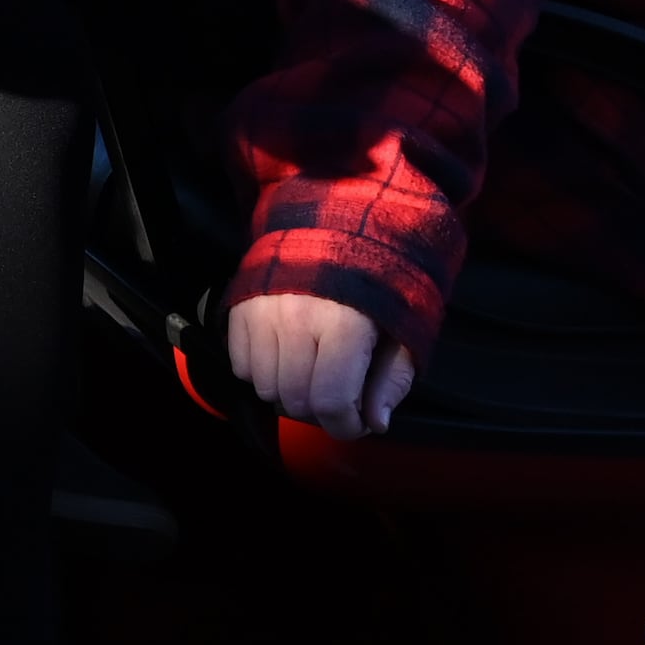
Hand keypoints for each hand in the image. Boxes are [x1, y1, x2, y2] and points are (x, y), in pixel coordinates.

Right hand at [224, 293, 418, 438]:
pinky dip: (262, 372)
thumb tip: (375, 422)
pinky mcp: (240, 306)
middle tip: (338, 394)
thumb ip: (392, 377)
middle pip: (295, 400)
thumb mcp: (404, 325)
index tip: (357, 422)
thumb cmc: (381, 277)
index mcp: (344, 323)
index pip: (331, 401)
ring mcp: (262, 311)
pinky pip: (241, 366)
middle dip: (320, 411)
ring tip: (311, 370)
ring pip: (264, 388)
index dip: (344, 425)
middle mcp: (296, 318)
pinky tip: (285, 354)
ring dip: (289, 392)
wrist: (339, 218)